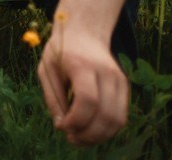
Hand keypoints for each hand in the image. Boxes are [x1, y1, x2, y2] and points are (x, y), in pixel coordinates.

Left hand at [37, 22, 128, 145]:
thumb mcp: (46, 70)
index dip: (76, 120)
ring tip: (80, 138)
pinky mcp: (125, 87)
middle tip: (71, 138)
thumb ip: (53, 98)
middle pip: (106, 114)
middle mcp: (106, 72)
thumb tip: (62, 126)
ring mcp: (119, 79)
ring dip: (99, 136)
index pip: (87, 100)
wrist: (84, 32)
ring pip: (117, 119)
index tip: (62, 127)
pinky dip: (108, 129)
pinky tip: (91, 130)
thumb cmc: (60, 52)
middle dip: (88, 134)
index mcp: (82, 65)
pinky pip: (121, 116)